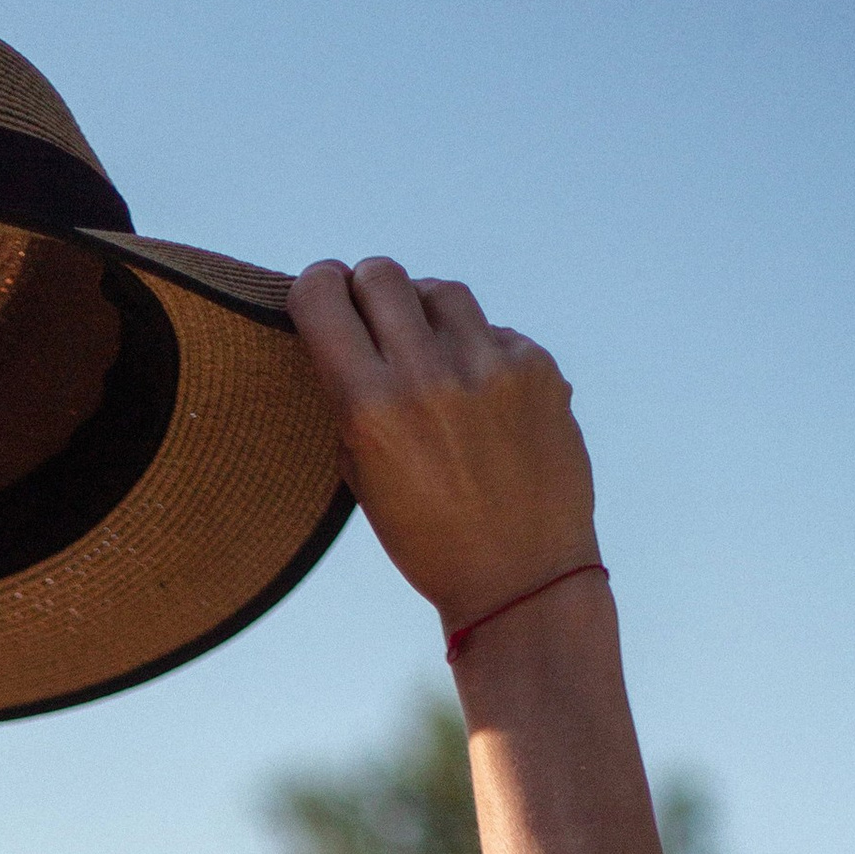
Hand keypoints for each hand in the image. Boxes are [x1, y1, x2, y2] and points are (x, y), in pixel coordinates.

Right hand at [289, 261, 596, 634]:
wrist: (520, 580)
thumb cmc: (429, 541)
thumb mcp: (363, 478)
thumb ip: (350, 402)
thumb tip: (350, 334)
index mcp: (371, 408)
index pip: (324, 295)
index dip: (316, 288)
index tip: (322, 301)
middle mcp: (428, 375)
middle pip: (382, 274)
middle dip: (368, 290)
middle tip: (373, 320)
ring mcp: (490, 366)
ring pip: (441, 291)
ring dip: (426, 313)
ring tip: (431, 357)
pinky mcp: (537, 367)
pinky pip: (494, 330)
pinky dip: (480, 353)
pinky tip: (481, 399)